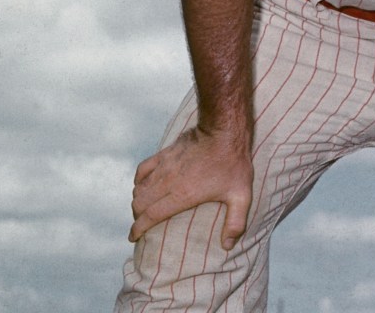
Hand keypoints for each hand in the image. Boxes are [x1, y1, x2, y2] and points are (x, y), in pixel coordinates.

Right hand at [129, 126, 252, 250]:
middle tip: (142, 224)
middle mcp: (168, 182)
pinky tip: (143, 184)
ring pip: (139, 188)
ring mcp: (165, 165)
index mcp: (182, 195)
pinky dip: (139, 180)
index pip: (150, 216)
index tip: (133, 238)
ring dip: (138, 200)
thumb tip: (227, 246)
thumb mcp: (241, 194)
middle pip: (140, 203)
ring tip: (143, 208)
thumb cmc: (233, 162)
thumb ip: (236, 222)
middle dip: (137, 217)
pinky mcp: (166, 152)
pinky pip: (143, 168)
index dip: (138, 229)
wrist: (224, 129)